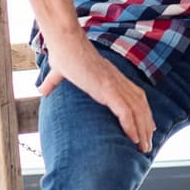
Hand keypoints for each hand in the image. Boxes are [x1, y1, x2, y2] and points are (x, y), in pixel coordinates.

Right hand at [40, 40, 154, 152]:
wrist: (65, 42)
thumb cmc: (63, 53)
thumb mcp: (59, 71)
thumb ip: (53, 82)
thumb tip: (41, 89)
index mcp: (111, 76)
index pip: (135, 95)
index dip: (142, 111)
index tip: (146, 126)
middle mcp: (117, 80)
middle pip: (140, 105)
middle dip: (146, 125)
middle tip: (147, 144)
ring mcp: (114, 85)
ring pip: (137, 111)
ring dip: (142, 130)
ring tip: (144, 147)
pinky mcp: (108, 89)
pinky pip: (125, 111)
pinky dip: (131, 126)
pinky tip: (133, 139)